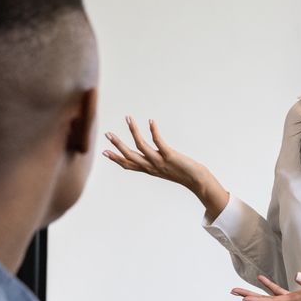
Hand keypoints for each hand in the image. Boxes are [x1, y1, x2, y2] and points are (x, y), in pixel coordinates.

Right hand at [103, 117, 227, 217]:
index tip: (103, 152)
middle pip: (130, 156)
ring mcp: (160, 161)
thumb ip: (156, 163)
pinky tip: (150, 121)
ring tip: (128, 119)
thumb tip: (152, 156)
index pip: (128, 164)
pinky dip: (153, 131)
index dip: (116, 158)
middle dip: (117, 145)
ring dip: (133, 132)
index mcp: (149, 169)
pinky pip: (158, 142)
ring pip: (141, 146)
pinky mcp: (170, 156)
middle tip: (107, 134)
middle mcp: (152, 166)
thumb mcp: (165, 169)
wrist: (197, 181)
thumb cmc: (183, 173)